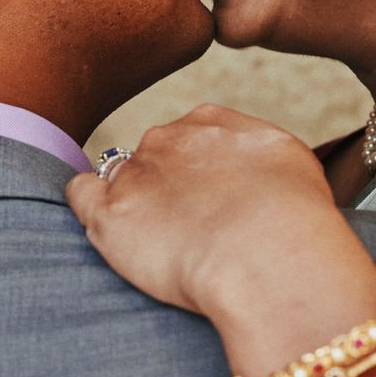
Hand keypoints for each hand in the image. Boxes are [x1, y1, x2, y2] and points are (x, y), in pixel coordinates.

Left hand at [67, 105, 375, 375]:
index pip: (190, 139)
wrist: (271, 255)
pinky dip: (86, 206)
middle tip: (192, 232)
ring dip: (132, 204)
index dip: (199, 175)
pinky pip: (79, 195)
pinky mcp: (109, 216)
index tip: (213, 205)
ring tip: (159, 243)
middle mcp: (165, 139)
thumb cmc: (296, 217)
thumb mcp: (291, 161)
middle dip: (166, 190)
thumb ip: (255, 155)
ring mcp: (134, 175)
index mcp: (209, 122)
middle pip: (153, 159)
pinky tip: (108, 227)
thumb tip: (244, 168)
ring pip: (117, 179)